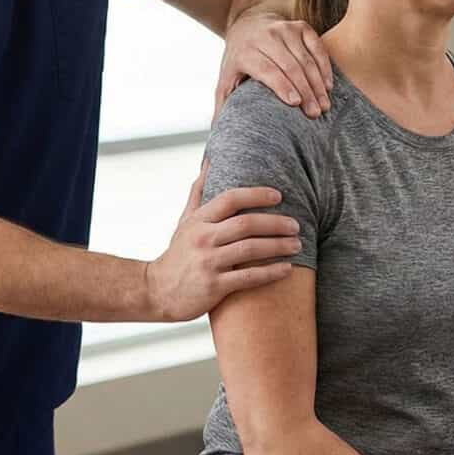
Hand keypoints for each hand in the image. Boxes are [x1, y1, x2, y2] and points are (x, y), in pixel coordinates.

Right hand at [145, 161, 301, 320]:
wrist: (156, 291)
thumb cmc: (177, 254)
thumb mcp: (184, 221)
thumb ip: (198, 192)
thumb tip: (210, 162)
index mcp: (199, 220)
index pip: (231, 199)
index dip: (257, 195)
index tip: (278, 196)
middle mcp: (203, 238)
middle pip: (246, 224)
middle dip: (275, 223)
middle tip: (296, 225)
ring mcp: (208, 262)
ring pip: (250, 249)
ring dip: (278, 245)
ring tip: (297, 244)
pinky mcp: (214, 286)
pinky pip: (248, 277)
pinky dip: (271, 272)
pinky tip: (287, 269)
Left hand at [214, 9, 333, 119]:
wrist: (247, 25)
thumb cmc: (239, 62)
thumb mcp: (226, 81)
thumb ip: (222, 108)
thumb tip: (214, 143)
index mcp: (244, 52)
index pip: (266, 69)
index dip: (282, 85)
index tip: (295, 103)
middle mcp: (264, 37)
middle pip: (289, 66)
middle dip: (305, 90)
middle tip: (316, 113)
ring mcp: (284, 29)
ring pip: (305, 58)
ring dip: (317, 83)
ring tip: (324, 105)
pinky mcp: (299, 26)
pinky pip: (317, 46)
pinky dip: (324, 66)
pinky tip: (328, 85)